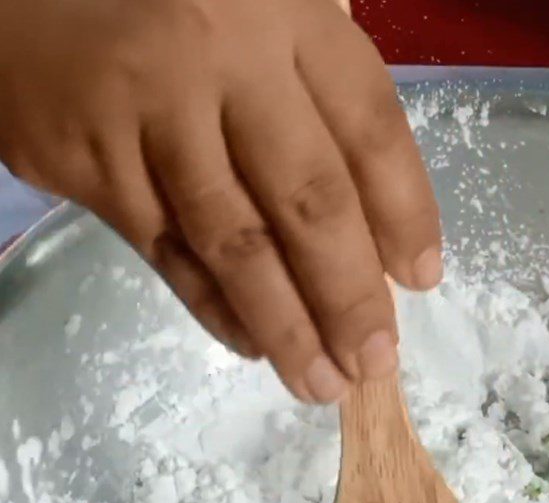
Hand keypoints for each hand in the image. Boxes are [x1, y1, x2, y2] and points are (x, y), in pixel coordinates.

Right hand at [0, 0, 440, 402]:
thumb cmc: (176, 11)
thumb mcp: (264, 27)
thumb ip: (319, 109)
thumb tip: (378, 242)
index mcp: (287, 17)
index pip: (371, 130)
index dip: (406, 215)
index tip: (422, 282)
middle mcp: (224, 58)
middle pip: (309, 200)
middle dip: (349, 297)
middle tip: (375, 362)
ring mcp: (151, 111)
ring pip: (235, 243)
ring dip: (286, 327)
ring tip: (322, 383)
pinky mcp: (90, 159)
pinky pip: (167, 255)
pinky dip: (215, 310)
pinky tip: (254, 347)